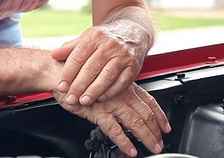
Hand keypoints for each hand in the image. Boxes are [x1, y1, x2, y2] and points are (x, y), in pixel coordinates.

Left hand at [51, 22, 148, 104]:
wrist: (132, 30)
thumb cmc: (106, 37)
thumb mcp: (87, 37)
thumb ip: (70, 48)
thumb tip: (53, 55)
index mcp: (95, 36)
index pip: (78, 56)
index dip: (68, 73)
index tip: (61, 86)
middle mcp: (110, 44)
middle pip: (91, 67)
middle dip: (79, 85)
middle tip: (70, 98)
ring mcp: (123, 55)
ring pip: (107, 75)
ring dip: (94, 90)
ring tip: (83, 101)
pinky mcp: (134, 65)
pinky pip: (122, 81)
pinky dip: (111, 91)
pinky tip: (101, 98)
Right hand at [53, 83, 170, 156]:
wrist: (59, 73)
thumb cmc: (76, 74)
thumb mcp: (100, 78)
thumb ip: (113, 88)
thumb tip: (121, 99)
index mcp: (122, 84)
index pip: (148, 100)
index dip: (159, 114)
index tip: (165, 125)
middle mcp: (120, 93)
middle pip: (145, 114)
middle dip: (156, 130)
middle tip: (160, 142)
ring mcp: (110, 102)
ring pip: (135, 123)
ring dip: (146, 137)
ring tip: (152, 147)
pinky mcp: (98, 112)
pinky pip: (116, 130)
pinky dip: (125, 142)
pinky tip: (130, 150)